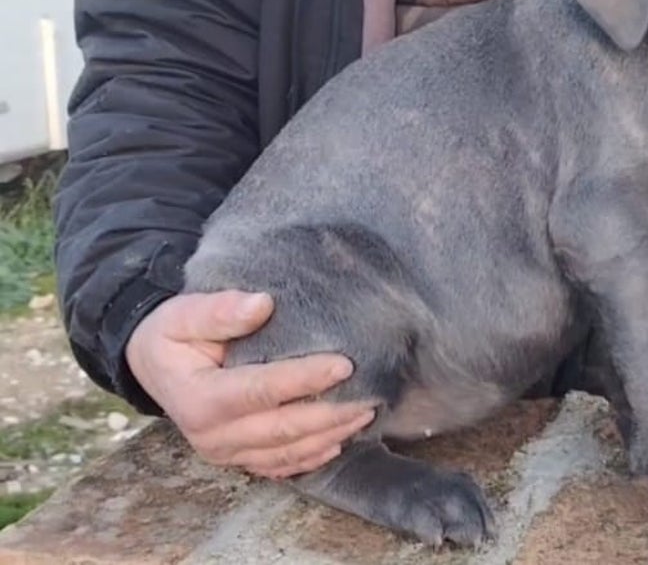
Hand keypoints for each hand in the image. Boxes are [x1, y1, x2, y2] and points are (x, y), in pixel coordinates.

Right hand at [125, 289, 375, 478]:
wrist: (153, 364)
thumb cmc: (172, 334)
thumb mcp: (183, 314)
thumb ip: (220, 311)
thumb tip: (262, 304)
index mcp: (200, 399)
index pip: (261, 390)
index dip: (305, 378)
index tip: (345, 364)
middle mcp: (212, 436)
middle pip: (282, 429)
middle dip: (331, 414)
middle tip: (371, 395)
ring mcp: (225, 453)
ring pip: (287, 452)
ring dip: (330, 436)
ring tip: (367, 414)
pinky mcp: (238, 459)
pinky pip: (280, 465)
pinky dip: (313, 456)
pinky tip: (341, 440)